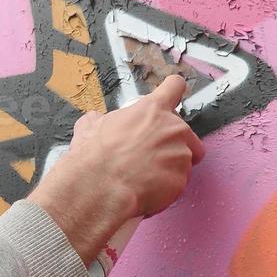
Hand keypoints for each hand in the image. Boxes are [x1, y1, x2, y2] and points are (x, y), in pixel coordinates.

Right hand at [28, 75, 205, 265]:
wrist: (100, 187)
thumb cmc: (95, 156)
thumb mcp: (89, 127)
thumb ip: (99, 120)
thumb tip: (95, 120)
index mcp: (152, 110)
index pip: (174, 87)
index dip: (172, 91)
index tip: (171, 96)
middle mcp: (173, 129)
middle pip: (187, 133)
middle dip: (173, 144)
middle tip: (151, 155)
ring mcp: (181, 155)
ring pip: (185, 161)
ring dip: (170, 168)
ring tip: (146, 176)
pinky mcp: (182, 180)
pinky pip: (178, 183)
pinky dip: (166, 188)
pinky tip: (147, 190)